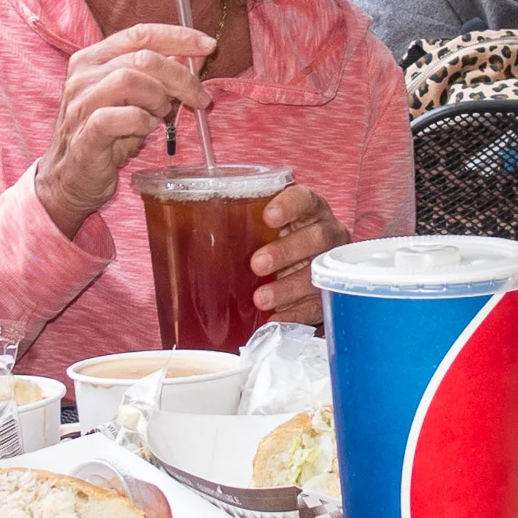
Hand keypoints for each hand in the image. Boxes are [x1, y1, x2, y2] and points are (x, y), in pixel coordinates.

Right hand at [32, 23, 218, 238]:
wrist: (70, 177)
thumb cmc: (105, 135)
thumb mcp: (132, 98)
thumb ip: (157, 76)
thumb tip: (197, 57)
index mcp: (93, 58)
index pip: (139, 34)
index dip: (178, 37)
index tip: (207, 46)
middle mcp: (82, 76)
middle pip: (141, 57)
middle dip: (180, 76)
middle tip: (198, 97)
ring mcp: (80, 105)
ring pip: (128, 80)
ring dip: (157, 98)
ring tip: (161, 115)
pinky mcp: (84, 135)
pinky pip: (117, 117)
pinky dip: (141, 122)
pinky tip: (146, 130)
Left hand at [251, 183, 347, 323]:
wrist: (299, 270)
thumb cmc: (274, 241)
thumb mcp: (260, 227)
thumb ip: (237, 223)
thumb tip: (186, 226)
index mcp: (310, 210)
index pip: (306, 199)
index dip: (290, 205)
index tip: (268, 216)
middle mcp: (327, 233)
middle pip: (316, 237)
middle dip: (286, 251)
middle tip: (257, 264)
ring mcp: (331, 264)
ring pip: (317, 273)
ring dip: (288, 287)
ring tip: (260, 298)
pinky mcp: (331, 294)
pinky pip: (318, 304)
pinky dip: (295, 313)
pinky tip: (275, 318)